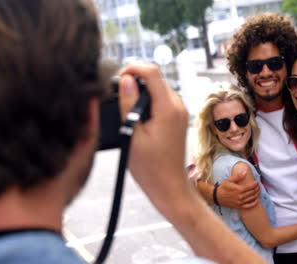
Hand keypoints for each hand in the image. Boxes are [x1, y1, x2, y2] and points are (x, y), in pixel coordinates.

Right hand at [118, 62, 188, 200]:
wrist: (169, 186)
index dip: (133, 68)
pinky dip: (148, 102)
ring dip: (141, 92)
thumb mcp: (132, 135)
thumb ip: (129, 105)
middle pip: (156, 78)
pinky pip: (162, 100)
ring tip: (125, 108)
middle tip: (117, 94)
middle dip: (136, 80)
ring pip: (158, 88)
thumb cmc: (150, 167)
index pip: (152, 72)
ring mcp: (179, 112)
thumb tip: (126, 80)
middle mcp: (178, 106)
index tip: (118, 77)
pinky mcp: (177, 118)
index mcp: (168, 108)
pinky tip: (136, 117)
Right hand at [218, 171, 259, 208]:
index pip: (251, 187)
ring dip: (257, 194)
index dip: (255, 184)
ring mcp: (240, 202)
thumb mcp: (229, 180)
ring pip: (252, 198)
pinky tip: (257, 200)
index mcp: (239, 189)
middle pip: (252, 192)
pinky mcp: (239, 206)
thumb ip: (238, 176)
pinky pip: (249, 205)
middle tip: (259, 186)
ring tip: (259, 190)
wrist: (217, 196)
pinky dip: (254, 203)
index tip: (257, 182)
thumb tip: (245, 172)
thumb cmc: (223, 187)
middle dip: (257, 188)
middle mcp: (240, 196)